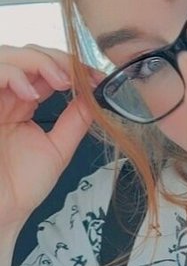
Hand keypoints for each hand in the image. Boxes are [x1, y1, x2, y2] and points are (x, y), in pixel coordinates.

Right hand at [0, 43, 100, 234]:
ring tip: (60, 82)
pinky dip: (15, 75)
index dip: (72, 67)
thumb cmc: (20, 187)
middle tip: (80, 77)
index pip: (46, 69)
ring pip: (10, 55)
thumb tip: (95, 98)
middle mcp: (5, 96)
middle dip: (58, 58)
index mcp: (22, 104)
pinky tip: (31, 94)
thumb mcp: (57, 149)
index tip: (97, 78)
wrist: (2, 212)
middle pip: (28, 53)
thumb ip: (74, 121)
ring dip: (39, 61)